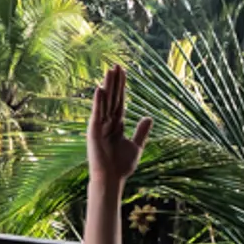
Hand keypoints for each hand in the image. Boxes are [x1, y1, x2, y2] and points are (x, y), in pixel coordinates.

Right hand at [87, 65, 148, 194]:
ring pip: (105, 102)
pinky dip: (98, 101)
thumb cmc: (121, 165)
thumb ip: (141, 131)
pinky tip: (100, 88)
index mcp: (117, 124)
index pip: (120, 101)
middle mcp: (107, 122)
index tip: (123, 72)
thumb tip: (149, 117)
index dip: (122, 87)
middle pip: (113, 97)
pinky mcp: (94, 131)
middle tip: (116, 64)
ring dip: (107, 86)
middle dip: (115, 82)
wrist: (112, 179)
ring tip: (109, 70)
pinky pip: (97, 113)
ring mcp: (100, 126)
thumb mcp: (136, 146)